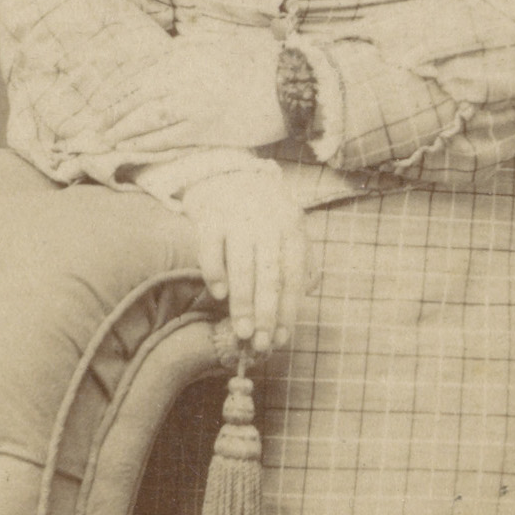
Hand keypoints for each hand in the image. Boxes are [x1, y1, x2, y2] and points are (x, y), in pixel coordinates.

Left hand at [99, 29, 284, 153]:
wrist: (293, 82)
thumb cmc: (260, 61)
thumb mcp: (220, 42)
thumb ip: (190, 46)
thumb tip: (166, 52)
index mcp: (185, 55)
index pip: (139, 75)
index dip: (118, 92)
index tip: (103, 103)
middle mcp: (183, 78)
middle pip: (136, 98)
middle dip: (112, 114)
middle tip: (95, 127)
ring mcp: (193, 104)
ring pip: (146, 120)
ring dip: (122, 132)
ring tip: (104, 141)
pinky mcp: (206, 129)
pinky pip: (167, 138)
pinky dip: (145, 144)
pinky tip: (131, 149)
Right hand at [179, 165, 306, 353]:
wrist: (226, 170)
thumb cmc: (261, 210)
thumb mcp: (287, 227)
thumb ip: (297, 258)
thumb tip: (304, 295)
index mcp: (292, 228)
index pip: (293, 276)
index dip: (288, 310)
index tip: (281, 339)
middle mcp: (268, 223)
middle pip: (270, 275)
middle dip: (267, 313)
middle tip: (262, 344)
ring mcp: (238, 218)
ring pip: (243, 267)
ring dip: (243, 303)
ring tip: (243, 331)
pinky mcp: (210, 216)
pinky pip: (212, 250)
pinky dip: (216, 273)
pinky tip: (219, 295)